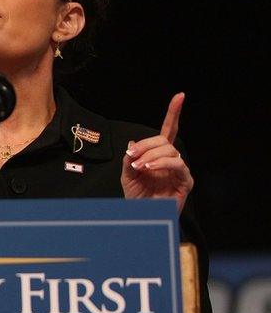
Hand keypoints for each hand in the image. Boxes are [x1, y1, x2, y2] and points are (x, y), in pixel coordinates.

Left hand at [121, 93, 193, 212]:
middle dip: (146, 145)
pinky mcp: (186, 182)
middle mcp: (172, 160)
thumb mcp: (127, 175)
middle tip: (132, 157)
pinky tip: (149, 168)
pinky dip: (162, 163)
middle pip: (164, 140)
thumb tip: (132, 144)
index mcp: (159, 155)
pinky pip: (178, 165)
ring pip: (170, 151)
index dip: (174, 113)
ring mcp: (180, 170)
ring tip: (139, 166)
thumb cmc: (136, 198)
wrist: (142, 217)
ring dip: (151, 155)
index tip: (180, 96)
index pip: (168, 131)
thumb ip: (130, 159)